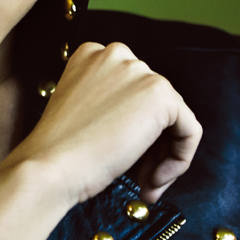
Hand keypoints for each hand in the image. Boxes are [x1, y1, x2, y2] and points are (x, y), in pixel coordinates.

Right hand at [10, 42, 201, 209]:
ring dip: (164, 157)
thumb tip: (144, 127)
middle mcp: (116, 54)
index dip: (133, 130)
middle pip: (154, 105)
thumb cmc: (59, 152)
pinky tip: (153, 181)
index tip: (124, 159)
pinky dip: (180, 159)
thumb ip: (110, 106)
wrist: (49, 167)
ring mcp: (139, 71)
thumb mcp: (82, 114)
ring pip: (174, 119)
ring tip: (145, 185)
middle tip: (141, 180)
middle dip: (152, 147)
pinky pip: (190, 130)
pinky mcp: (160, 94)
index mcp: (91, 55)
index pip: (131, 92)